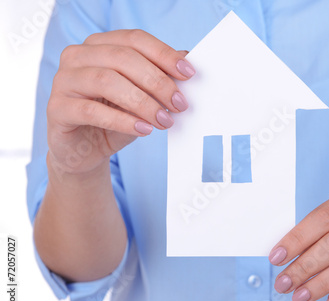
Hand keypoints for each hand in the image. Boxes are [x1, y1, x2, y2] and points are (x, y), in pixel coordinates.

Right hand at [47, 29, 195, 175]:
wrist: (85, 150)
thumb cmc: (115, 118)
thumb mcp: (143, 97)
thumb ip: (159, 76)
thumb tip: (186, 58)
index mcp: (100, 45)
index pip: (135, 39)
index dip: (164, 54)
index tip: (189, 74)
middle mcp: (78, 56)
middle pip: (123, 58)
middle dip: (157, 82)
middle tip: (180, 104)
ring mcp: (63, 80)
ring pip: (106, 81)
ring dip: (142, 102)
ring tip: (164, 121)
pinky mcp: (56, 108)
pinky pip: (91, 111)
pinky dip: (122, 120)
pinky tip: (144, 129)